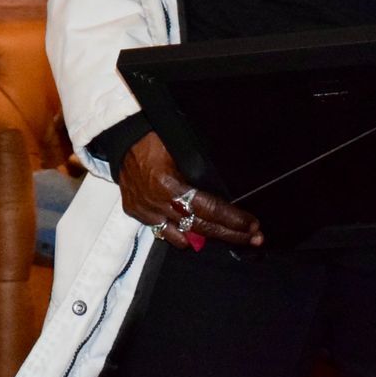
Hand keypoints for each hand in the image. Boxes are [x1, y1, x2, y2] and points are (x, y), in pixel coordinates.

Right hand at [118, 131, 261, 251]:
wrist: (122, 137)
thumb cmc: (154, 139)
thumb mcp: (183, 151)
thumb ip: (200, 174)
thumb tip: (225, 193)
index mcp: (169, 185)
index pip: (210, 209)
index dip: (234, 219)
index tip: (252, 224)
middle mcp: (158, 203)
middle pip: (202, 228)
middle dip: (231, 234)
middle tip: (253, 238)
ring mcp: (145, 211)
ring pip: (182, 238)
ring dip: (206, 239)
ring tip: (228, 236)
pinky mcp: (136, 213)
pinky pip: (162, 233)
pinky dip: (179, 234)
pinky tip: (193, 232)